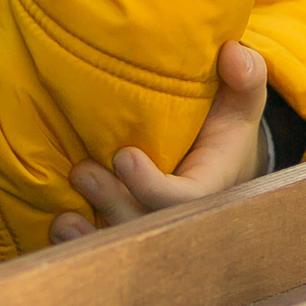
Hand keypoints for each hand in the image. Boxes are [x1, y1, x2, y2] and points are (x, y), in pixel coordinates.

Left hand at [50, 42, 270, 242]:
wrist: (210, 159)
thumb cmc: (222, 125)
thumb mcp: (240, 99)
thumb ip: (245, 76)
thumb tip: (233, 54)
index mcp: (211, 187)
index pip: (186, 200)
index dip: (151, 186)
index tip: (123, 155)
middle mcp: (181, 216)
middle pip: (148, 226)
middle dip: (114, 205)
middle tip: (82, 171)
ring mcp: (152, 227)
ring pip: (122, 245)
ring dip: (90, 235)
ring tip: (64, 215)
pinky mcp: (125, 231)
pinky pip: (100, 251)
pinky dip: (76, 245)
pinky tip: (60, 228)